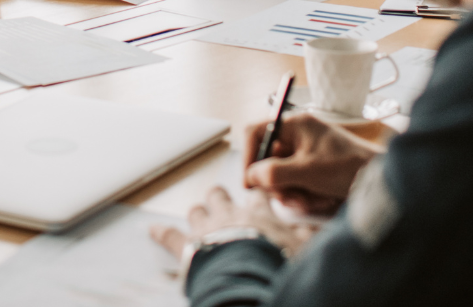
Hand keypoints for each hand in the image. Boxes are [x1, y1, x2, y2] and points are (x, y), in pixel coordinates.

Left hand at [150, 186, 314, 262]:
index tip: (256, 191)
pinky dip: (160, 233)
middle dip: (221, 197)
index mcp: (258, 214)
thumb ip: (309, 238)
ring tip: (199, 215)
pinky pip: (169, 236)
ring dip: (198, 214)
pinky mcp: (187, 247)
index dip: (257, 193)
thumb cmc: (276, 264)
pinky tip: (151, 229)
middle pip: (221, 195)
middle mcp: (230, 214)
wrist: (248, 280)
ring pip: (197, 210)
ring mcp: (206, 228)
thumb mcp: (302, 251)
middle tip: (223, 201)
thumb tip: (321, 230)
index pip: (258, 196)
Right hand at [243, 113, 381, 215]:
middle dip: (277, 183)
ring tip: (311, 201)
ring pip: (280, 176)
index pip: (256, 132)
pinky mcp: (313, 170)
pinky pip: (296, 184)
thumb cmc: (347, 168)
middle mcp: (297, 135)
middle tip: (289, 197)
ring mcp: (305, 153)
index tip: (250, 183)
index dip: (248, 156)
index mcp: (295, 124)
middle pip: (267, 159)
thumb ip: (274, 172)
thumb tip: (250, 177)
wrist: (381, 181)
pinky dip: (304, 196)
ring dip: (292, 194)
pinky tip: (321, 199)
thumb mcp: (306, 171)